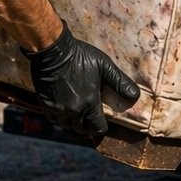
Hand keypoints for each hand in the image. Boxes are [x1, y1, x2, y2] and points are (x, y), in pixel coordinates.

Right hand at [22, 24, 139, 135]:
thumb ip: (120, 82)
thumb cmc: (80, 56)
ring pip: (67, 126)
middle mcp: (73, 111)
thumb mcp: (104, 66)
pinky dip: (59, 117)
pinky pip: (54, 119)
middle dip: (87, 125)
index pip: (98, 128)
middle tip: (89, 114)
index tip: (101, 120)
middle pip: (81, 129)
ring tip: (77, 110)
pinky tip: (63, 107)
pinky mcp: (45, 105)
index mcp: (89, 103)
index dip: (101, 127)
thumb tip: (135, 96)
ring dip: (73, 122)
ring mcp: (58, 109)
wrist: (53, 51)